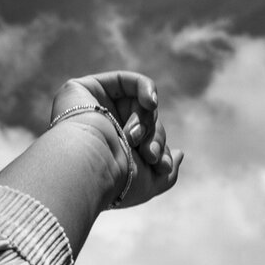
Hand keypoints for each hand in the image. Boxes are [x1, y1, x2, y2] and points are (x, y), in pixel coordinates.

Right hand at [50, 71, 181, 208]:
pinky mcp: (85, 88)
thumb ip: (168, 173)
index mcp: (110, 153)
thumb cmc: (116, 179)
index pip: (145, 142)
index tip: (162, 166)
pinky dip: (146, 89)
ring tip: (134, 138)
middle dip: (154, 137)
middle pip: (145, 122)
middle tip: (150, 155)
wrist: (88, 164)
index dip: (159, 150)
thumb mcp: (149, 183)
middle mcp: (100, 130)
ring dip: (146, 121)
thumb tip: (180, 155)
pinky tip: (150, 103)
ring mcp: (92, 108)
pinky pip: (126, 81)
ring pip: (138, 104)